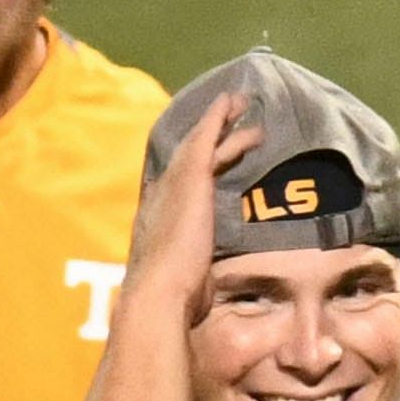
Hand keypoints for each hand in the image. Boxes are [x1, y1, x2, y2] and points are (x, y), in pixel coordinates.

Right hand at [125, 94, 256, 316]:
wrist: (159, 293)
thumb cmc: (172, 299)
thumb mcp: (185, 282)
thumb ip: (193, 276)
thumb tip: (197, 294)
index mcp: (158, 220)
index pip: (177, 185)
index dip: (192, 168)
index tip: (206, 158)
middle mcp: (161, 195)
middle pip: (188, 157)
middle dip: (209, 137)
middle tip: (229, 119)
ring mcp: (174, 184)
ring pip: (199, 143)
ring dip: (219, 122)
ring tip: (241, 104)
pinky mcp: (192, 178)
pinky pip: (206, 138)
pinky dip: (217, 118)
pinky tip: (230, 102)